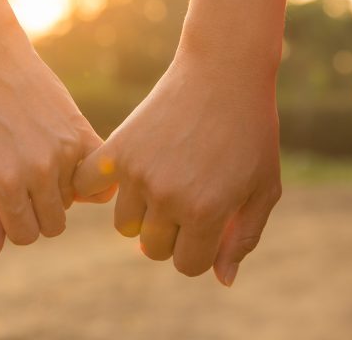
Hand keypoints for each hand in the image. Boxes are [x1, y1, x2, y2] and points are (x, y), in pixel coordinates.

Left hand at [0, 29, 106, 257]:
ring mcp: (64, 151)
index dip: (17, 226)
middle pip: (54, 224)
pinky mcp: (82, 133)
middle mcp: (39, 170)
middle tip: (26, 187)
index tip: (12, 206)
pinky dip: (88, 176)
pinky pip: (99, 176)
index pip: (25, 235)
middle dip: (39, 214)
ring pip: (74, 200)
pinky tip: (70, 162)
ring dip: (59, 191)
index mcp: (6, 182)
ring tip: (39, 161)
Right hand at [73, 50, 281, 283]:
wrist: (223, 72)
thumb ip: (244, 238)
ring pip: (126, 227)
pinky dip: (97, 188)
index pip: (188, 265)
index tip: (208, 224)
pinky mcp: (117, 148)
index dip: (200, 250)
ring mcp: (138, 173)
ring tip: (163, 183)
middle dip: (173, 235)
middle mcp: (167, 197)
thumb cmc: (250, 132)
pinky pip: (88, 188)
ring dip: (143, 214)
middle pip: (155, 250)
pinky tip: (120, 176)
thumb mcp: (263, 188)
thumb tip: (222, 280)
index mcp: (206, 211)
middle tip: (187, 201)